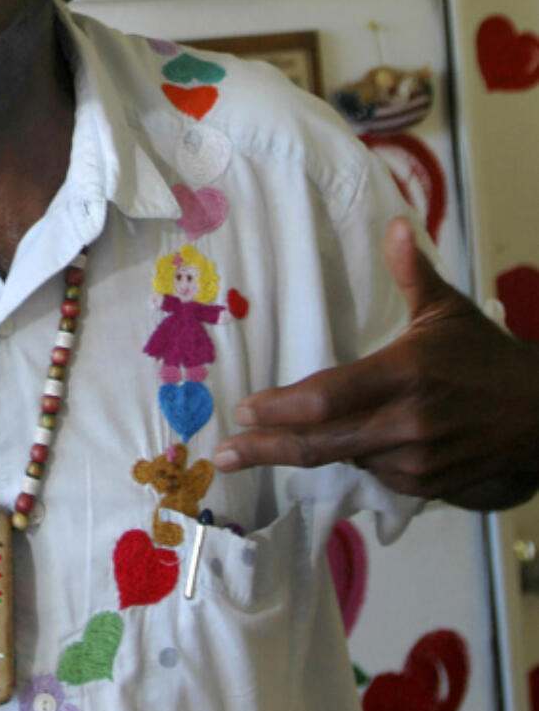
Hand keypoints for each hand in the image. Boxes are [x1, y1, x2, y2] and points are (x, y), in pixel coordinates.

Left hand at [212, 217, 538, 510]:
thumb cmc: (487, 358)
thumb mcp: (448, 311)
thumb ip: (413, 273)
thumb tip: (395, 224)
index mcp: (403, 375)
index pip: (326, 397)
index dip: (280, 409)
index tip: (243, 409)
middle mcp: (404, 423)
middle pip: (320, 444)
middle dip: (266, 450)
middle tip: (223, 454)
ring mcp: (415, 461)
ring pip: (345, 459)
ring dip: (313, 451)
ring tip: (269, 446)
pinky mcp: (426, 486)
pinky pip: (374, 474)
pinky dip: (356, 459)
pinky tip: (345, 444)